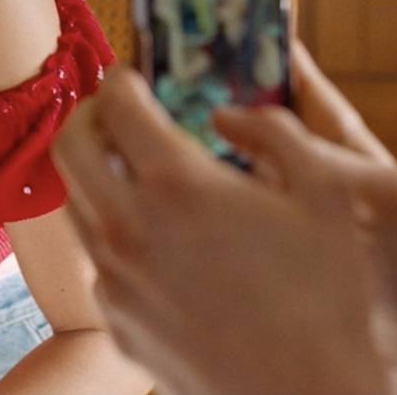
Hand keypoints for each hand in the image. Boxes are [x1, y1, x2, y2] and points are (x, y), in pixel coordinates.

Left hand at [53, 65, 387, 394]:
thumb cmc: (325, 296)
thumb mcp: (325, 192)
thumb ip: (275, 131)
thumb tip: (231, 113)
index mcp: (176, 184)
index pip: (117, 102)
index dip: (125, 77)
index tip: (137, 75)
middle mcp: (128, 228)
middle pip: (71, 146)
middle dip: (90, 116)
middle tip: (120, 113)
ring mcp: (115, 280)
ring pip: (77, 204)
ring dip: (98, 175)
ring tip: (140, 174)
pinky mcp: (116, 322)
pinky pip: (101, 261)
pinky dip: (118, 236)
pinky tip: (164, 245)